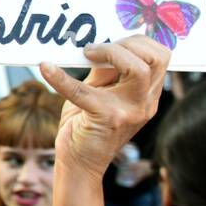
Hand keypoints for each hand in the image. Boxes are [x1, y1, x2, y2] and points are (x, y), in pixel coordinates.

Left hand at [39, 37, 168, 184]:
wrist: (78, 164)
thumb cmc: (86, 125)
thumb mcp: (99, 92)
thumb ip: (104, 70)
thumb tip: (97, 42)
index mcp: (147, 95)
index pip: (160, 57)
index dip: (137, 41)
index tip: (111, 40)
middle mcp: (144, 103)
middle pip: (157, 58)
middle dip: (128, 43)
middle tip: (96, 48)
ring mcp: (129, 112)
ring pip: (138, 69)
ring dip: (110, 52)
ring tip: (85, 54)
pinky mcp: (106, 119)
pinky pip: (83, 90)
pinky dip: (61, 77)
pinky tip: (46, 69)